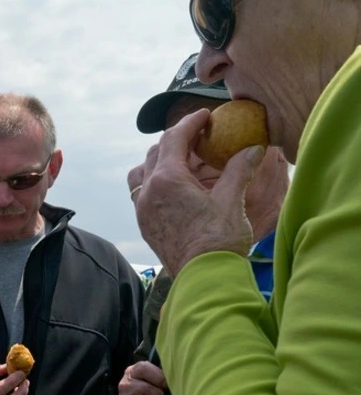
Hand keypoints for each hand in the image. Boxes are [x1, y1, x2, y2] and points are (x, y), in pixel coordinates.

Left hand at [129, 109, 263, 277]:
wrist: (203, 279)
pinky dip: (156, 182)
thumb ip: (239, 169)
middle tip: (200, 139)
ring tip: (184, 163)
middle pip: (156, 152)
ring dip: (160, 161)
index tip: (205, 116)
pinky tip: (177, 188)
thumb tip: (253, 148)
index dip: (190, 122)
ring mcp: (143, 209)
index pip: (174, 138)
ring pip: (141, 173)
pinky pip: (141, 193)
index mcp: (167, 179)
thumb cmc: (217, 241)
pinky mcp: (144, 224)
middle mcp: (148, 192)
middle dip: (177, 140)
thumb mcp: (231, 200)